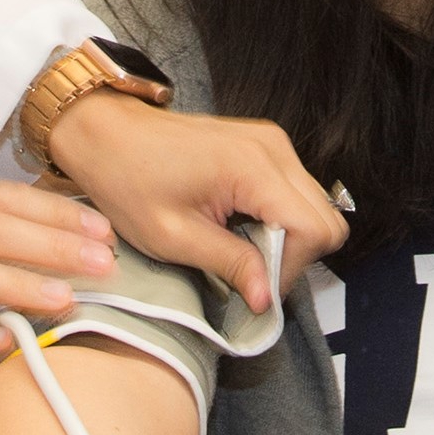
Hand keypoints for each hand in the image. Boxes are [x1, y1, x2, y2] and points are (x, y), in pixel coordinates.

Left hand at [49, 94, 343, 313]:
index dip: (290, 268)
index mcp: (254, 168)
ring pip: (315, 206)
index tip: (254, 288)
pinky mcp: (267, 145)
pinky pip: (295, 191)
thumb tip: (266, 300)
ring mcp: (274, 143)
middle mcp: (275, 149)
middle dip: (294, 256)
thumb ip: (229, 265)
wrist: (107, 133)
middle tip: (249, 274)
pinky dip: (277, 218)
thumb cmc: (129, 180)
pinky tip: (238, 227)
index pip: (314, 228)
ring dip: (286, 238)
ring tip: (238, 250)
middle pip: (325, 218)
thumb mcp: (173, 236)